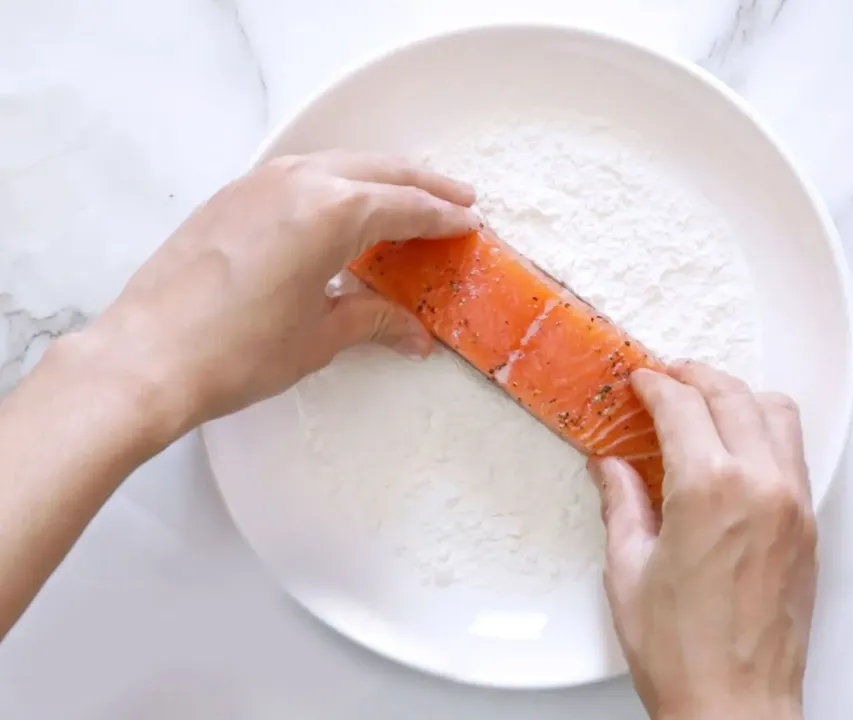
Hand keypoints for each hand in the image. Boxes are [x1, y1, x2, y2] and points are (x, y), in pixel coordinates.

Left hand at [84, 152, 479, 437]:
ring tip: (406, 196)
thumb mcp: (320, 337)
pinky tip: (341, 208)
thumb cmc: (238, 352)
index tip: (469, 224)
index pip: (406, 206)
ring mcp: (260, 182)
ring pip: (337, 164)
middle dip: (422, 185)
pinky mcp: (231, 196)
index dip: (442, 218)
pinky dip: (335, 183)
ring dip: (378, 177)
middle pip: (379, 171)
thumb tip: (415, 335)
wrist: (146, 357)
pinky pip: (300, 174)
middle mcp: (299, 182)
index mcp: (333, 212)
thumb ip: (374, 320)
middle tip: (457, 199)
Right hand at [589, 363, 816, 719]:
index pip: (683, 405)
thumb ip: (622, 502)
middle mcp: (761, 485)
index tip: (640, 380)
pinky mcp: (808, 527)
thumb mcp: (628, 570)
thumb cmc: (681, 653)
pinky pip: (792, 452)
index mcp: (710, 489)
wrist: (736, 708)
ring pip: (777, 412)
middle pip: (732, 394)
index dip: (655, 384)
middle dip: (695, 376)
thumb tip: (611, 466)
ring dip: (737, 396)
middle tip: (666, 379)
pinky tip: (733, 448)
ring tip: (703, 405)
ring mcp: (793, 504)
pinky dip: (763, 431)